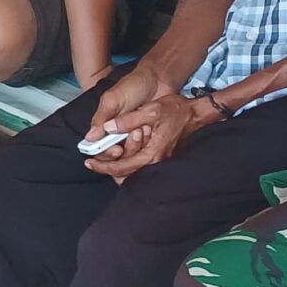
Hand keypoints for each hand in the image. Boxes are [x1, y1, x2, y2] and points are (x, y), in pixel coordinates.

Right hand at [82, 66, 174, 146]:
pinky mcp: (146, 136)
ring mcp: (132, 135)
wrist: (158, 80)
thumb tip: (90, 137)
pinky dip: (147, 143)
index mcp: (104, 125)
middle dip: (124, 151)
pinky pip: (144, 148)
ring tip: (143, 129)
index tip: (116, 150)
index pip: (98, 148)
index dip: (106, 153)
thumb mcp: (114, 99)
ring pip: (130, 153)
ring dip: (137, 145)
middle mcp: (117, 133)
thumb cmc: (133, 86)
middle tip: (131, 140)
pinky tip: (150, 132)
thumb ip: (101, 117)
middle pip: (115, 155)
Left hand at [88, 93, 219, 180]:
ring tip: (104, 157)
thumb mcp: (150, 111)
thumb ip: (127, 121)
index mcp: (152, 153)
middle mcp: (155, 162)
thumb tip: (106, 128)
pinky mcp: (160, 157)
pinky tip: (120, 153)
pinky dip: (127, 163)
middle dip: (108, 169)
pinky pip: (140, 166)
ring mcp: (159, 161)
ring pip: (132, 173)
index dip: (103, 166)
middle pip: (125, 176)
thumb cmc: (176, 110)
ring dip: (117, 166)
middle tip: (94, 162)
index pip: (121, 168)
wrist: (196, 114)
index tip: (89, 162)